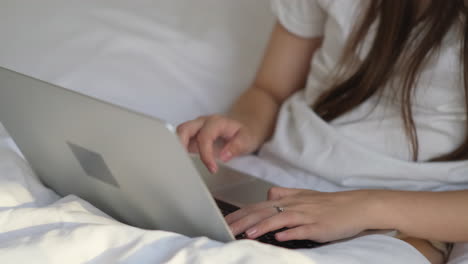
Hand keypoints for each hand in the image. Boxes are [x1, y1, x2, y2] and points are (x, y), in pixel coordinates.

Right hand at [176, 115, 260, 172]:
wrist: (244, 127)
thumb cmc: (244, 133)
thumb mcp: (247, 139)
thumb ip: (236, 147)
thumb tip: (223, 157)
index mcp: (216, 122)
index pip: (204, 137)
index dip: (205, 154)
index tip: (212, 169)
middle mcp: (202, 122)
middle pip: (184, 129)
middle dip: (180, 146)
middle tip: (182, 164)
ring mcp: (195, 128)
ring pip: (178, 134)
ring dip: (176, 148)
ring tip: (179, 165)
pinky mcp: (192, 136)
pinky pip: (180, 141)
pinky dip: (178, 151)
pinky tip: (181, 164)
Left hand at [226, 187, 378, 242]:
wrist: (356, 205)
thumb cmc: (329, 204)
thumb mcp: (304, 196)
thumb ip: (285, 195)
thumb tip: (268, 196)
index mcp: (288, 200)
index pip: (258, 206)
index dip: (240, 214)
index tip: (224, 222)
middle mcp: (294, 205)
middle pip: (264, 211)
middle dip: (243, 221)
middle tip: (226, 230)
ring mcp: (306, 215)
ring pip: (280, 218)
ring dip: (263, 226)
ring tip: (248, 234)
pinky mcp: (319, 226)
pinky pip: (302, 229)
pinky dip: (290, 232)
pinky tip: (279, 237)